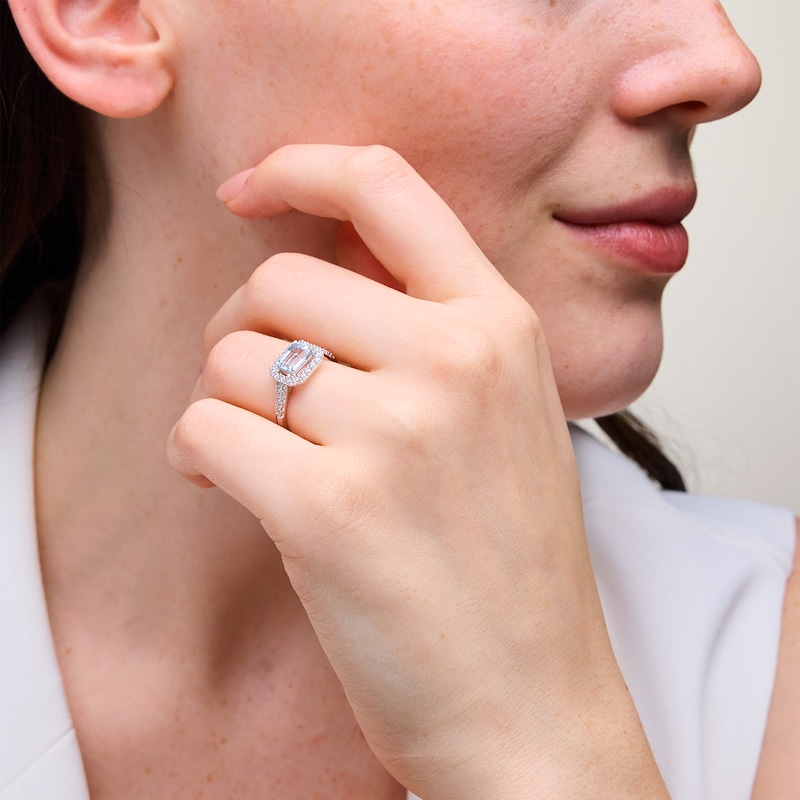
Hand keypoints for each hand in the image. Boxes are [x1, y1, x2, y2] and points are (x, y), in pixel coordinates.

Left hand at [168, 145, 666, 798]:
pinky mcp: (328, 509)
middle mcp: (455, 360)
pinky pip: (206, 427)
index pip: (387, 186)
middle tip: (253, 386)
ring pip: (232, 357)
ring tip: (248, 449)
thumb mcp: (503, 414)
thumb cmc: (508, 563)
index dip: (302, 167)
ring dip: (220, 400)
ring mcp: (396, 432)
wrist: (529, 698)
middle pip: (281, 281)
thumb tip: (315, 275)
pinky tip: (225, 484)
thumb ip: (428, 332)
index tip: (251, 188)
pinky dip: (196, 451)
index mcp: (501, 326)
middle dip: (243, 327)